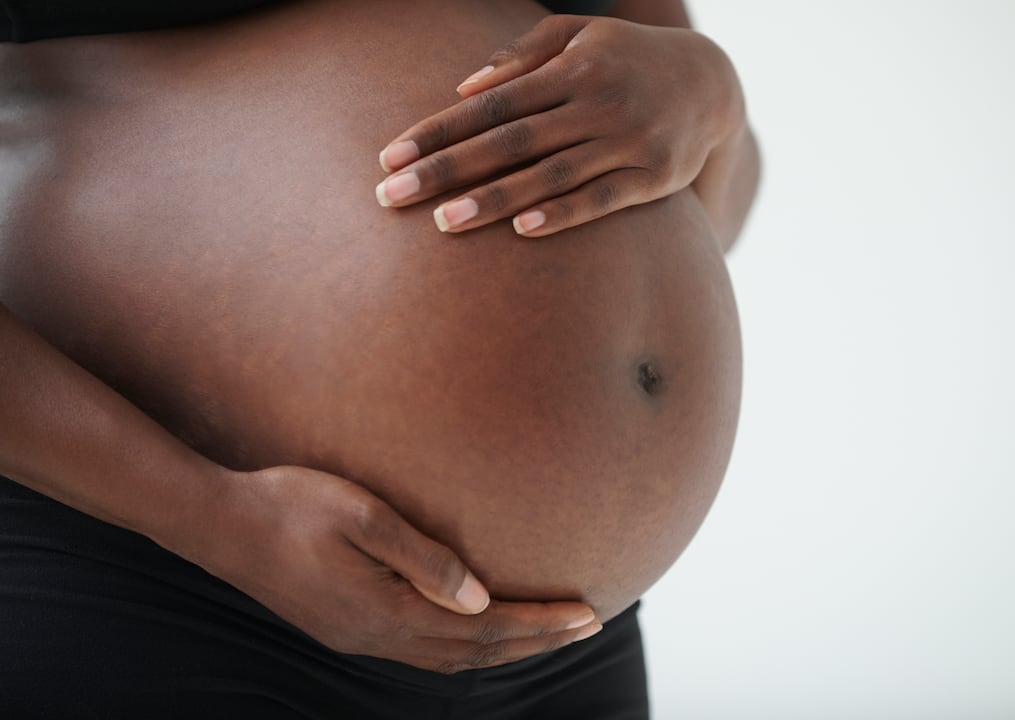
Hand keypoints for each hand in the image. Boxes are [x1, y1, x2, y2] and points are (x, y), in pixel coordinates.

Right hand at [201, 465, 599, 673]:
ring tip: (547, 632)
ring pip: (450, 658)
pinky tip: (477, 630)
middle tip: (589, 624)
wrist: (216, 523)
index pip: (485, 629)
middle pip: (476, 652)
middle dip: (536, 641)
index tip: (588, 613)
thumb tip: (481, 597)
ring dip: (504, 648)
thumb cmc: (290, 504)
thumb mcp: (362, 517)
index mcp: (387, 612)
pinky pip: (423, 650)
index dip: (540, 624)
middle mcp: (377, 637)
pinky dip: (465, 647)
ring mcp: (359, 637)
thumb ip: (424, 559)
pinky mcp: (346, 628)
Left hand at [375, 15, 743, 236]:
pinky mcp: (654, 177)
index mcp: (571, 68)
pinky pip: (603, 199)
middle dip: (448, 169)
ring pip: (551, 174)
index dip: (439, 130)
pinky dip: (564, 214)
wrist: (713, 83)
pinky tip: (524, 231)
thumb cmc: (627, 60)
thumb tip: (464, 87)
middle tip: (392, 195)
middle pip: (510, 140)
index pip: (491, 103)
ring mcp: (627, 141)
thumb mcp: (581, 38)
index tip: (391, 156)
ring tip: (444, 223)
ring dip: (495, 199)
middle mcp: (597, 102)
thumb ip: (524, 56)